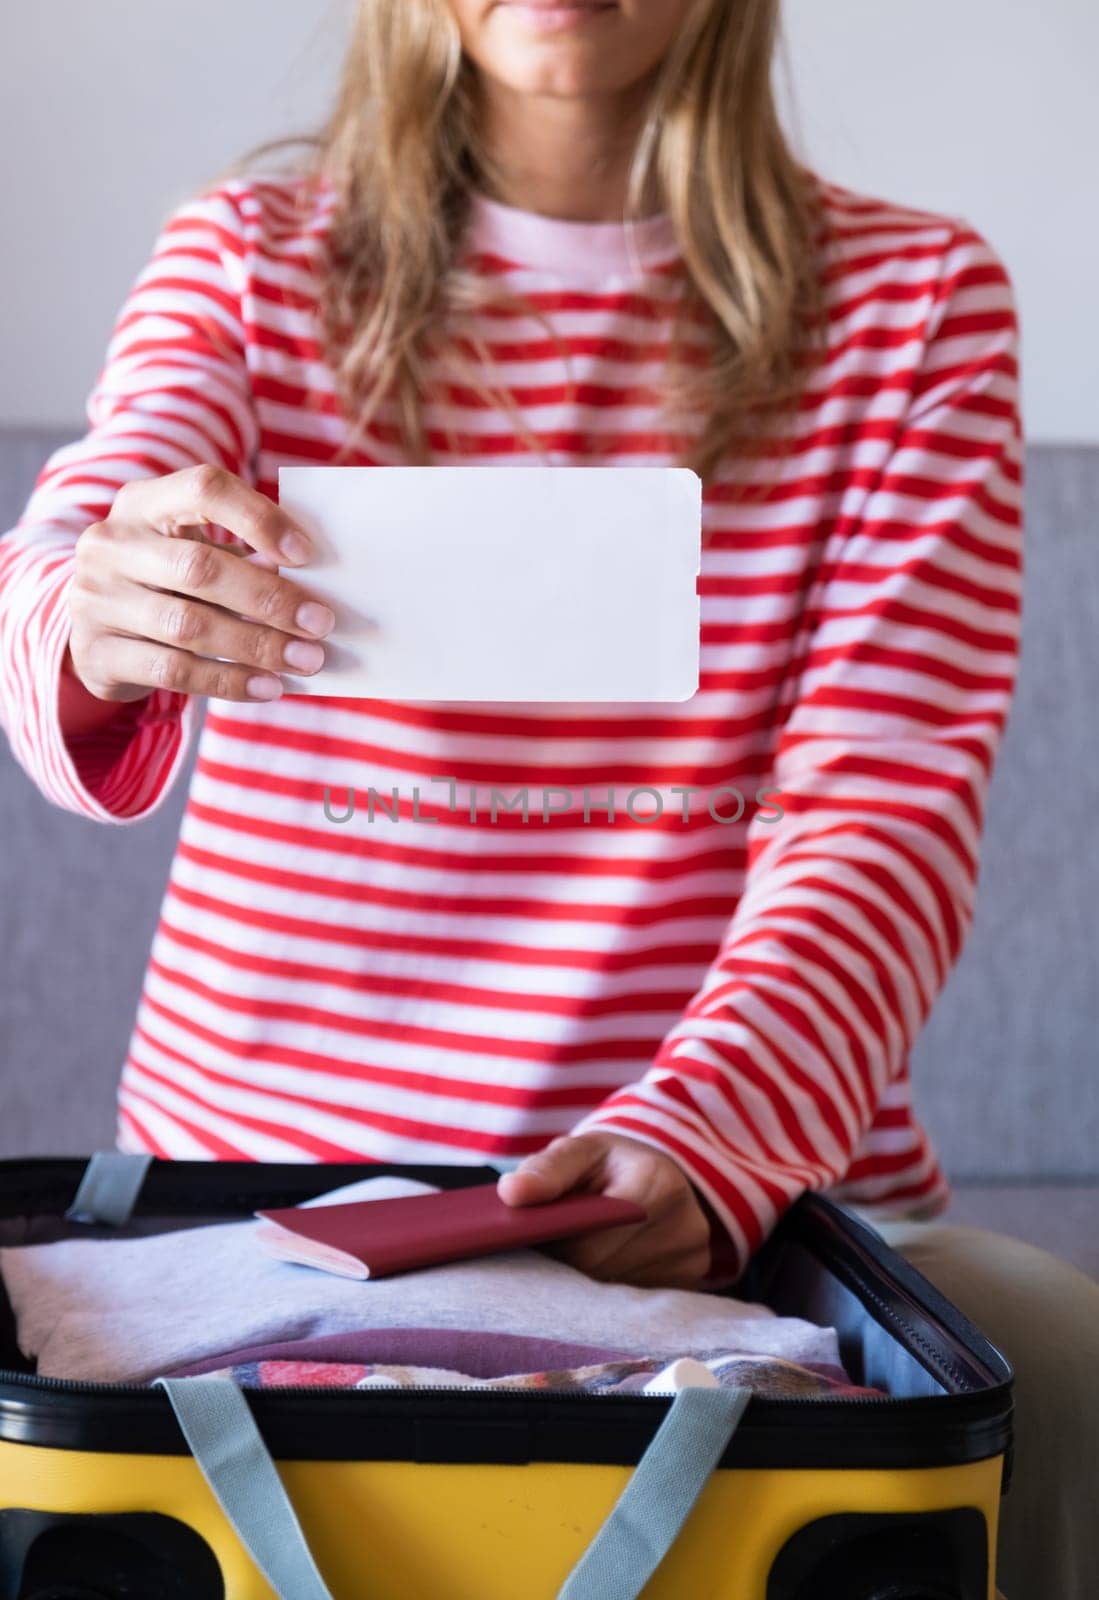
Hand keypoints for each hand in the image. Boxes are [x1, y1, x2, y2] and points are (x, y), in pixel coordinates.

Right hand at [67, 465, 334, 705]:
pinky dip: (229, 681)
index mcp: (142, 503)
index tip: (305, 554)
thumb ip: (242, 555)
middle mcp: (111, 544)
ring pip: (189, 626)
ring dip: (257, 646)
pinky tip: (268, 686)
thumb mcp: (192, 551)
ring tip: (304, 660)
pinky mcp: (96, 653)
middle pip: (200, 567)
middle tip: (320, 623)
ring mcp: (96, 598)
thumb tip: (309, 578)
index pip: (203, 489)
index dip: (258, 517)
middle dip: (270, 598)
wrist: (93, 630)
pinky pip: (174, 671)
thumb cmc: (163, 582)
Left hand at [497, 1132, 712, 1289]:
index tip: (540, 1237)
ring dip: (589, 1279)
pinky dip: (611, 1287)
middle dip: (570, 1262)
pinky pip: (635, 1300)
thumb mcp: (580, 1150)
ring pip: (617, 1292)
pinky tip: (604, 1263)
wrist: (658, 1170)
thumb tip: (512, 1194)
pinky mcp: (692, 1280)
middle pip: (603, 1270)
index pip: (592, 1242)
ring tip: (579, 1251)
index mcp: (658, 1184)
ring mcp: (692, 1258)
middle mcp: (686, 1226)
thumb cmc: (611, 1163)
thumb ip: (546, 1169)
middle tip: (553, 1245)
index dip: (557, 1243)